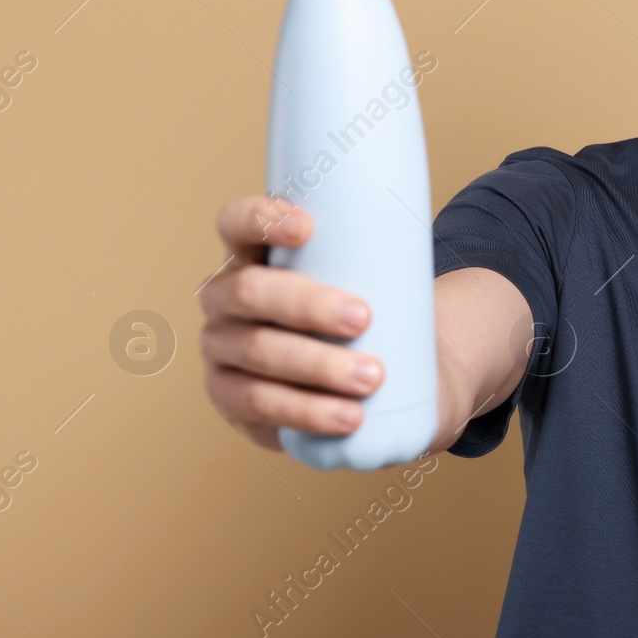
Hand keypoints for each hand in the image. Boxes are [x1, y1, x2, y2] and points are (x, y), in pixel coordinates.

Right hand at [197, 196, 382, 450]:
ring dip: (317, 364)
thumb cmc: (360, 312)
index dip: (261, 220)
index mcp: (249, 254)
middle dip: (307, 304)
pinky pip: (261, 405)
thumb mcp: (362, 278)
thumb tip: (416, 235)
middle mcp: (224, 298)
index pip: (235, 223)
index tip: (308, 228)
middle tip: (364, 319)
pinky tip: (346, 416)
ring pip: (258, 352)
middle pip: (249, 291)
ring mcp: (221, 350)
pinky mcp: (230, 399)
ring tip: (371, 378)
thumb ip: (374, 256)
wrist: (361, 381)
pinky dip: (309, 411)